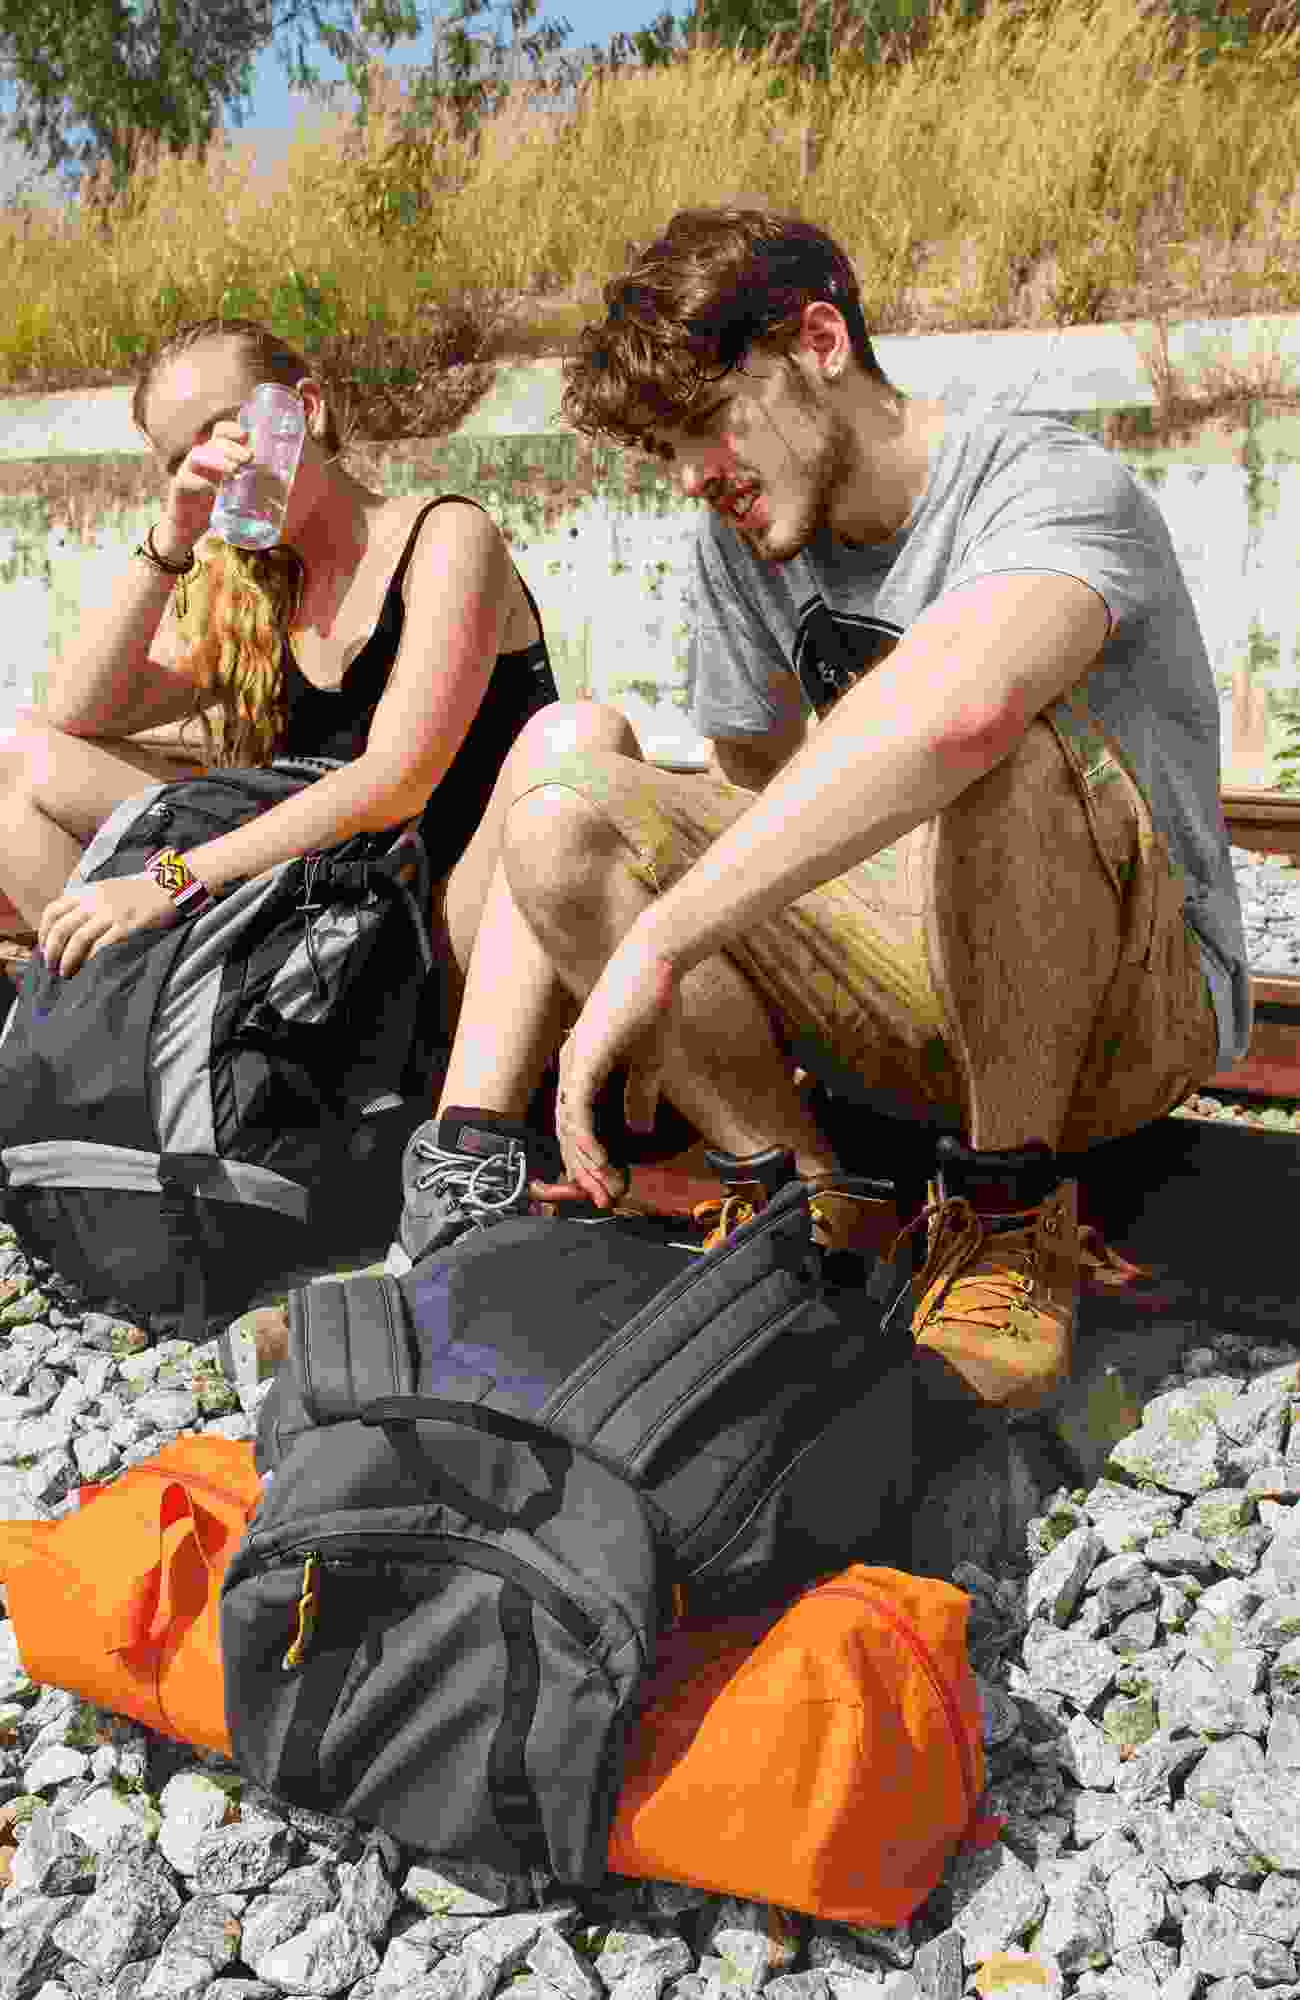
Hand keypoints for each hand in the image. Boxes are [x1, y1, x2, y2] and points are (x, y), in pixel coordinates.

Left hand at [38, 875, 178, 977]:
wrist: (171, 886)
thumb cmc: (140, 893)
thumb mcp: (108, 890)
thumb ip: (89, 902)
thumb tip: (71, 927)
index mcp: (88, 891)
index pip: (53, 911)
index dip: (43, 933)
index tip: (44, 949)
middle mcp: (95, 900)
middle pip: (62, 928)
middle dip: (51, 951)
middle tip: (51, 968)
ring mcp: (112, 912)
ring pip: (78, 939)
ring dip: (68, 959)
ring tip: (65, 973)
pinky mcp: (128, 925)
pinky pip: (102, 946)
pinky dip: (91, 960)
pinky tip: (88, 970)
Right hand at [161, 419, 253, 552]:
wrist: (188, 530)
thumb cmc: (214, 508)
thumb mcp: (236, 493)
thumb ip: (253, 485)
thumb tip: (285, 484)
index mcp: (215, 455)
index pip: (221, 432)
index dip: (232, 429)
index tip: (247, 434)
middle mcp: (201, 459)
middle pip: (213, 442)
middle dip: (232, 446)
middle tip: (248, 457)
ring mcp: (187, 471)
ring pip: (198, 455)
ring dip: (218, 460)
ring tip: (234, 470)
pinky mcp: (179, 488)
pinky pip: (187, 480)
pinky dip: (202, 482)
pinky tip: (214, 489)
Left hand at [542, 944, 680, 1208]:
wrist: (656, 962)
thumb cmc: (654, 1002)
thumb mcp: (650, 1060)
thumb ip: (640, 1094)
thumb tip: (638, 1129)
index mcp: (584, 1065)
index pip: (578, 1122)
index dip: (590, 1156)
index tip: (607, 1185)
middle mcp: (572, 1066)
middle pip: (566, 1130)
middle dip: (583, 1169)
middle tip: (600, 1200)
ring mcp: (574, 1061)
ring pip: (568, 1126)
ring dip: (584, 1162)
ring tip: (600, 1191)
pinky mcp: (584, 1057)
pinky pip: (576, 1110)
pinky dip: (585, 1140)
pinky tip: (598, 1163)